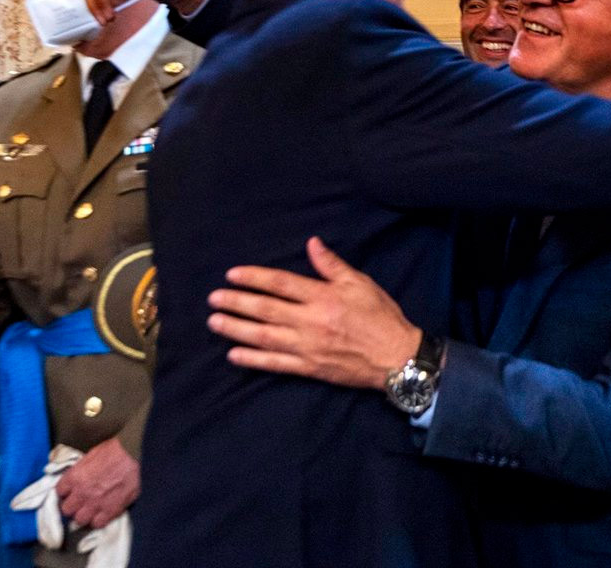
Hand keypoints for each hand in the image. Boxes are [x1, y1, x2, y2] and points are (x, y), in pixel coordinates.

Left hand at [55, 437, 138, 528]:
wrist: (136, 455)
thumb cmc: (116, 450)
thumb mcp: (92, 454)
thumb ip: (81, 469)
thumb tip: (79, 476)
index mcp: (75, 477)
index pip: (60, 491)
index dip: (66, 491)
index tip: (70, 491)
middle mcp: (82, 494)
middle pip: (67, 509)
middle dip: (72, 505)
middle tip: (79, 502)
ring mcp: (96, 504)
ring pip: (80, 520)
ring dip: (84, 515)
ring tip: (90, 510)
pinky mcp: (111, 510)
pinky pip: (98, 524)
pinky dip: (99, 520)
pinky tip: (103, 513)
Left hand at [208, 236, 421, 388]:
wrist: (396, 358)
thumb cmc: (380, 317)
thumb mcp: (360, 284)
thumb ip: (332, 265)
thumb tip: (312, 243)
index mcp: (323, 297)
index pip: (280, 284)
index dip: (254, 278)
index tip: (232, 274)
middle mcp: (310, 321)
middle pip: (265, 309)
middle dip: (236, 303)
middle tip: (213, 299)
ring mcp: (307, 347)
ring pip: (264, 336)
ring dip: (236, 329)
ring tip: (215, 322)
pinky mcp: (308, 368)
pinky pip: (275, 364)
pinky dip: (253, 359)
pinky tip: (234, 355)